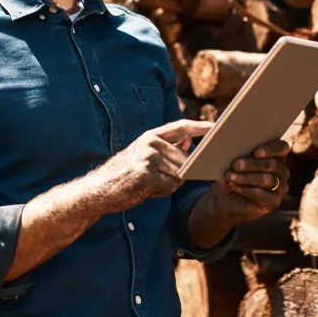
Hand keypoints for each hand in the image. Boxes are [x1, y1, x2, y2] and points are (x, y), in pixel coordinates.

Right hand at [92, 119, 212, 212]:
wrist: (100, 188)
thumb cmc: (126, 172)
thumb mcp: (145, 154)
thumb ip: (168, 147)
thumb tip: (190, 141)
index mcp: (151, 135)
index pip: (182, 127)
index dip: (200, 126)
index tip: (217, 126)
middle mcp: (151, 143)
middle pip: (184, 159)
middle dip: (178, 173)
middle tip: (156, 178)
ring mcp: (148, 158)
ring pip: (178, 174)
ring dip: (168, 183)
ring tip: (149, 183)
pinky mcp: (146, 175)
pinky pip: (169, 186)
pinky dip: (161, 192)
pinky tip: (145, 189)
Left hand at [210, 139, 289, 224]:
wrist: (224, 198)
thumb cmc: (231, 174)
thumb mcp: (235, 161)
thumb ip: (242, 154)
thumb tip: (238, 148)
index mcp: (275, 155)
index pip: (282, 148)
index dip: (271, 149)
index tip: (255, 153)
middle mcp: (281, 171)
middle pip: (273, 165)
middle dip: (252, 164)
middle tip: (235, 165)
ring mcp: (280, 188)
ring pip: (268, 180)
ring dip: (246, 177)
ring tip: (230, 176)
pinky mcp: (274, 202)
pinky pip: (262, 194)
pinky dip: (245, 189)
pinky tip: (234, 186)